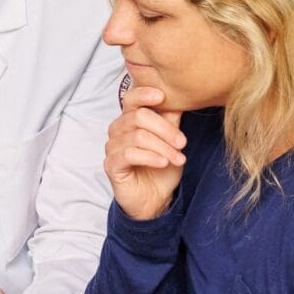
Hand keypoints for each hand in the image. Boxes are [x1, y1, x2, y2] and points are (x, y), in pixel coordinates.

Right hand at [104, 85, 185, 220]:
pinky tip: (163, 163)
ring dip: (163, 147)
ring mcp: (112, 147)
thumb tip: (179, 98)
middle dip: (165, 129)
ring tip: (178, 158)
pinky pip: (129, 154)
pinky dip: (150, 157)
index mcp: (130, 120)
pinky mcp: (111, 164)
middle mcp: (118, 130)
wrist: (154, 199)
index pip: (131, 98)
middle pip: (139, 117)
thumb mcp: (171, 142)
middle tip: (182, 143)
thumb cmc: (161, 169)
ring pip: (138, 136)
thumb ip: (171, 121)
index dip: (144, 94)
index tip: (162, 95)